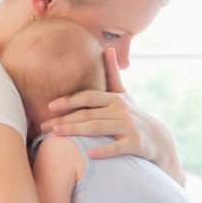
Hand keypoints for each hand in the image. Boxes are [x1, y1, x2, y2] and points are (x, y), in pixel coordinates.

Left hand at [41, 49, 183, 182]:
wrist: (158, 138)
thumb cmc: (133, 115)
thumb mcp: (123, 94)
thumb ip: (112, 73)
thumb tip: (107, 49)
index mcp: (114, 98)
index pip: (88, 96)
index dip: (69, 100)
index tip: (50, 106)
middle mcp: (121, 110)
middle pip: (88, 113)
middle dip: (65, 119)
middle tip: (44, 126)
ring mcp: (128, 126)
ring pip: (98, 128)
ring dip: (77, 131)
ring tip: (57, 135)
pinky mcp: (135, 143)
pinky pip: (117, 146)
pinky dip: (104, 150)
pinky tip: (89, 154)